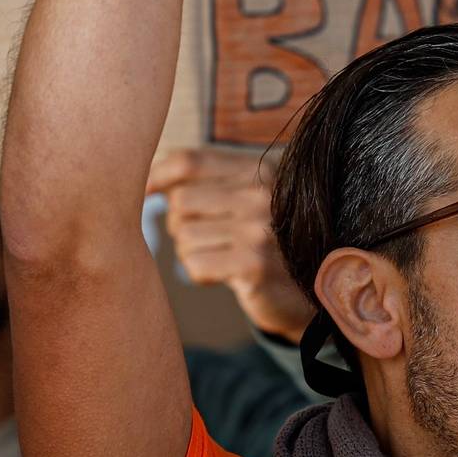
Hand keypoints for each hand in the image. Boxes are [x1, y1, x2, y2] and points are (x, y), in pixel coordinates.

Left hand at [147, 148, 313, 341]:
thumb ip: (205, 182)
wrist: (310, 293)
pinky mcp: (254, 264)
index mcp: (258, 169)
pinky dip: (199, 274)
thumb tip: (147, 181)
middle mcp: (261, 193)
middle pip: (181, 201)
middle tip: (205, 239)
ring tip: (219, 257)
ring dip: (190, 253)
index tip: (147, 192)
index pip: (189, 162)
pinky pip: (195, 264)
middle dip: (180, 225)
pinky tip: (223, 275)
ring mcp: (260, 228)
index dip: (157, 176)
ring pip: (184, 236)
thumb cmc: (267, 243)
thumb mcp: (245, 200)